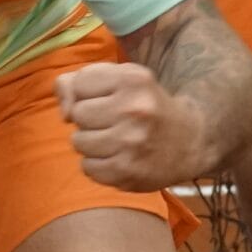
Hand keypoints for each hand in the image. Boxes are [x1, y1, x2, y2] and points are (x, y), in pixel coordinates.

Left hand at [56, 60, 209, 192]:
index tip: (107, 98)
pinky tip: (117, 157)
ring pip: (78, 142)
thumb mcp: (120, 78)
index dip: (87, 93)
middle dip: (89, 118)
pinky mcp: (128, 173)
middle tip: (112, 121)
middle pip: (77, 114)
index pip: (79, 84)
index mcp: (132, 79)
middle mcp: (134, 110)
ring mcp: (131, 144)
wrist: (189, 141)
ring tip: (113, 139)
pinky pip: (87, 168)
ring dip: (90, 143)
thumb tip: (63, 111)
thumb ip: (78, 81)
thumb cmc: (144, 104)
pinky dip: (97, 165)